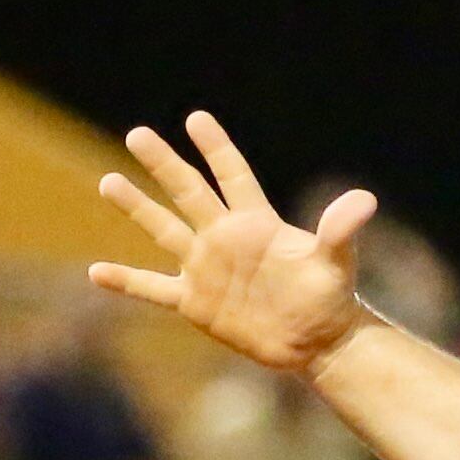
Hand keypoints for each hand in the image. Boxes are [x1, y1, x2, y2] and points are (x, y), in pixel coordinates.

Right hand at [90, 111, 382, 376]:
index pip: (233, 177)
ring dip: (137, 208)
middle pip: (189, 193)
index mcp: (257, 224)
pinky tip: (95, 272)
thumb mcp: (336, 261)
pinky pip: (153, 288)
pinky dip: (126, 281)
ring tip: (108, 181)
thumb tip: (364, 201)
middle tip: (137, 134)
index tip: (197, 118)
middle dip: (164, 164)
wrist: (316, 340)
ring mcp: (207, 268)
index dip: (218, 149)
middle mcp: (225, 239)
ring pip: (164, 231)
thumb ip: (341, 230)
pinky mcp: (196, 302)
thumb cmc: (329, 296)